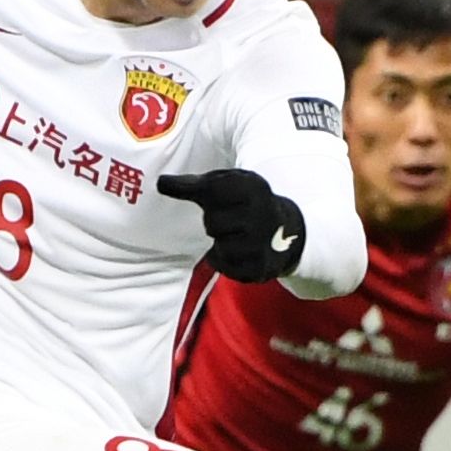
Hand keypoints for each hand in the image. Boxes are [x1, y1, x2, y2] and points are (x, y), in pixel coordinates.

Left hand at [158, 166, 308, 281]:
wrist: (289, 232)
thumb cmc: (247, 203)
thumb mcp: (229, 184)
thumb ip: (194, 183)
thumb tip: (160, 182)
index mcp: (254, 188)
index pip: (210, 188)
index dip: (187, 188)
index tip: (167, 186)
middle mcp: (261, 215)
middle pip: (212, 223)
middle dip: (214, 221)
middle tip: (229, 218)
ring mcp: (262, 244)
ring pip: (219, 246)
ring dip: (221, 242)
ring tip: (237, 235)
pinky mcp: (259, 268)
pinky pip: (224, 266)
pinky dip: (224, 259)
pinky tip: (239, 250)